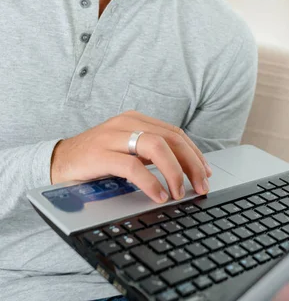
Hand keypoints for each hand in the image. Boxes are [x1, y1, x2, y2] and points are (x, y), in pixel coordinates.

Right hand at [51, 110, 211, 202]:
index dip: (193, 152)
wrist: (57, 161)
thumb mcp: (126, 150)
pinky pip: (132, 166)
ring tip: (181, 191)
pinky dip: (150, 182)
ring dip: (174, 171)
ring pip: (156, 146)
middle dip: (191, 163)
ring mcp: (113, 136)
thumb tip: (182, 171)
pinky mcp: (100, 154)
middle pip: (170, 138)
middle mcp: (126, 123)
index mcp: (135, 119)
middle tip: (201, 185)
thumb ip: (149, 154)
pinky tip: (159, 195)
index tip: (205, 171)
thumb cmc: (95, 158)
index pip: (174, 132)